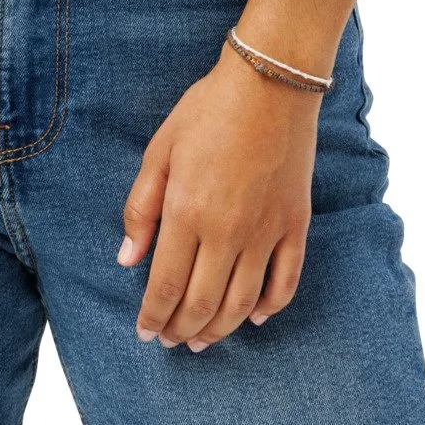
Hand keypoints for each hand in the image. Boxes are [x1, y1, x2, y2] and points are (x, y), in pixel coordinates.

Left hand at [119, 47, 320, 348]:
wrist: (270, 84)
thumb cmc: (207, 110)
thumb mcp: (160, 150)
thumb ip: (141, 208)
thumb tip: (128, 260)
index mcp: (187, 212)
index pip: (166, 286)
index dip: (153, 317)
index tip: (145, 332)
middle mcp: (228, 231)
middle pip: (202, 303)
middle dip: (181, 330)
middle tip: (169, 341)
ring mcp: (266, 231)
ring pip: (242, 303)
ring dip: (219, 329)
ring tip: (202, 340)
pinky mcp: (296, 225)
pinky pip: (285, 282)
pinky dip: (270, 308)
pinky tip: (255, 317)